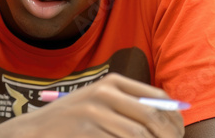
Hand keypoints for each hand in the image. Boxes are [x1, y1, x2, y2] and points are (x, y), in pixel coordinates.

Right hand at [0, 73, 184, 137]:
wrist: (35, 129)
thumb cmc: (72, 119)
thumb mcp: (99, 103)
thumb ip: (127, 104)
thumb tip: (169, 117)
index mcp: (112, 82)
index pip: (156, 97)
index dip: (173, 117)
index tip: (179, 132)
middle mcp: (105, 92)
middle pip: (151, 117)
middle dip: (167, 136)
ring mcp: (94, 111)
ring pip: (138, 134)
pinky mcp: (87, 128)